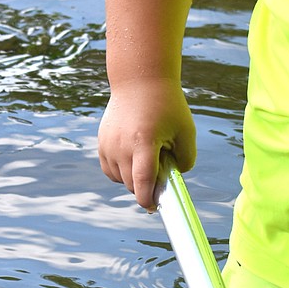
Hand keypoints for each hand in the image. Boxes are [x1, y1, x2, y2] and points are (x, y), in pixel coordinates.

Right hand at [98, 78, 195, 209]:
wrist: (140, 80)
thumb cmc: (167, 104)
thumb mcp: (186, 131)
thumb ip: (186, 159)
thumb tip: (176, 177)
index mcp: (144, 142)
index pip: (141, 182)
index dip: (147, 199)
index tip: (154, 207)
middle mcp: (121, 145)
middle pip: (131, 183)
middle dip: (146, 186)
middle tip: (162, 172)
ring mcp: (108, 144)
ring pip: (120, 178)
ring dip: (134, 179)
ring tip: (148, 159)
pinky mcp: (102, 142)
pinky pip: (110, 169)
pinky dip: (122, 172)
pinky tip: (134, 160)